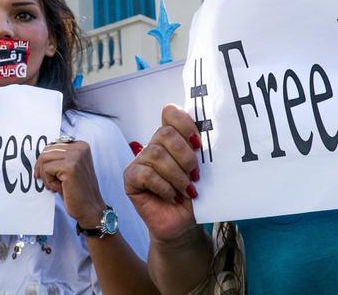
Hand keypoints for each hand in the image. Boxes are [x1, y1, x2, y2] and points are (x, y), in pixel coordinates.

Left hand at [35, 139, 106, 228]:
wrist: (89, 208)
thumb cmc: (77, 191)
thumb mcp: (68, 168)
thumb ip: (59, 157)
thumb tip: (38, 155)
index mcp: (81, 146)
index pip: (52, 145)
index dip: (45, 160)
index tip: (47, 173)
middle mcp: (80, 148)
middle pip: (46, 151)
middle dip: (42, 168)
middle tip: (48, 182)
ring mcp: (76, 156)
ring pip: (44, 159)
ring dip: (45, 175)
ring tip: (55, 186)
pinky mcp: (70, 167)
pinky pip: (46, 169)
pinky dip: (48, 181)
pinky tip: (57, 188)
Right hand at [123, 104, 201, 243]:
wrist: (183, 224)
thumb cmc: (191, 196)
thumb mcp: (200, 170)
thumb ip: (199, 151)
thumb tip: (207, 138)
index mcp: (171, 139)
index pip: (170, 113)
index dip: (184, 123)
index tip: (198, 144)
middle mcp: (153, 146)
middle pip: (164, 133)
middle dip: (185, 156)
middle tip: (194, 175)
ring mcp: (140, 162)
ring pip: (156, 154)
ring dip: (176, 175)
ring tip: (186, 190)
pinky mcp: (131, 179)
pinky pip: (146, 174)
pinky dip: (164, 186)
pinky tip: (172, 196)